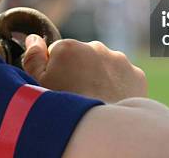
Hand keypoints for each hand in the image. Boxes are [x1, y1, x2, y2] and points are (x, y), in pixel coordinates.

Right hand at [21, 35, 147, 102]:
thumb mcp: (37, 85)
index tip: (57, 88)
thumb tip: (33, 39)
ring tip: (94, 101)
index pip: (56, 53)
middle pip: (81, 57)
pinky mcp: (135, 74)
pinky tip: (111, 102)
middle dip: (78, 72)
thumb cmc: (65, 107)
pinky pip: (122, 78)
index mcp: (68, 47)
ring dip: (98, 79)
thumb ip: (33, 58)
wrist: (106, 128)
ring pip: (103, 66)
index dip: (54, 71)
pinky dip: (117, 88)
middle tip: (75, 96)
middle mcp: (95, 47)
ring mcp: (118, 59)